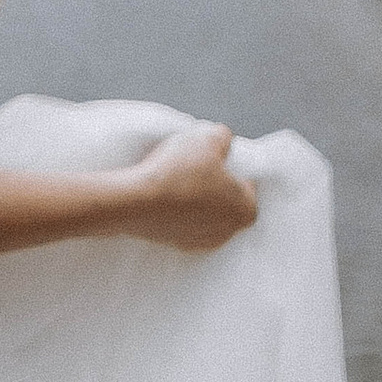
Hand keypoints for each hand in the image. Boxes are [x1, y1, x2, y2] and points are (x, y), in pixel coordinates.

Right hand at [110, 123, 258, 252]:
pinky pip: (182, 220)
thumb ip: (223, 136)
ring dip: (194, 196)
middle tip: (195, 164)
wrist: (135, 202)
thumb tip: (222, 140)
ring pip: (203, 211)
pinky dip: (176, 208)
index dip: (229, 165)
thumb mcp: (208, 138)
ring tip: (175, 177)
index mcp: (246, 210)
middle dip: (213, 182)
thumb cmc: (178, 173)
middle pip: (225, 198)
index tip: (213, 156)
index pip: (246, 182)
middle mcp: (227, 233)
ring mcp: (200, 242)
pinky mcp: (174, 244)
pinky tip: (164, 193)